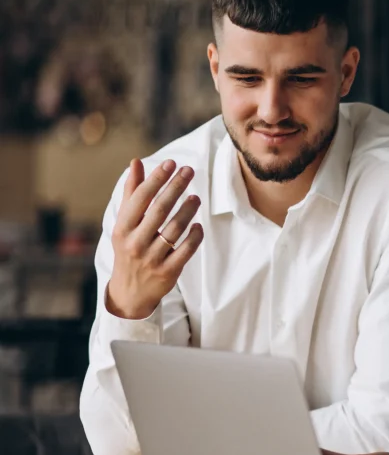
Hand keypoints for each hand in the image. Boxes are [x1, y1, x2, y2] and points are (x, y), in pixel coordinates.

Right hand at [106, 159, 203, 319]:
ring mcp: (152, 258)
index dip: (156, 179)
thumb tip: (136, 162)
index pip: (140, 198)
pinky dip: (194, 236)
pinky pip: (185, 250)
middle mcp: (135, 242)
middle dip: (175, 187)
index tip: (171, 163)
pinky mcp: (168, 272)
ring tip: (196, 197)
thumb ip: (132, 193)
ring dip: (188, 210)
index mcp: (122, 228)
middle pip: (159, 210)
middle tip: (189, 171)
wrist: (129, 292)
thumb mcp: (125, 224)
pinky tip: (198, 225)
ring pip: (174, 229)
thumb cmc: (129, 249)